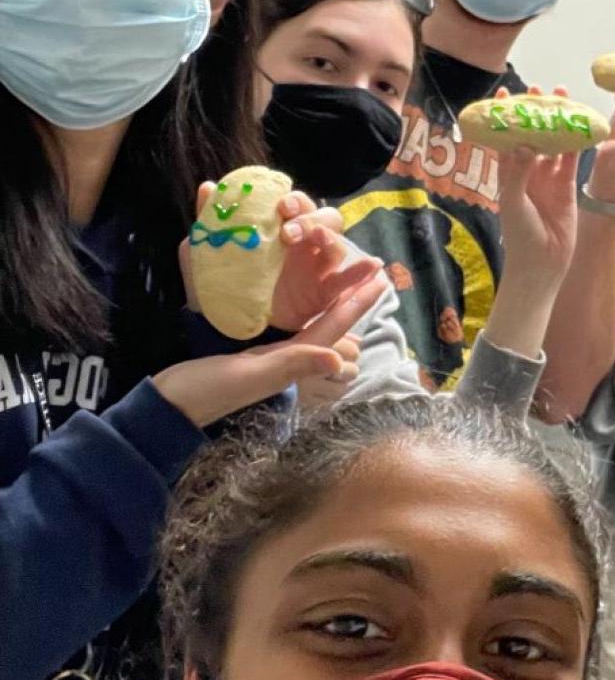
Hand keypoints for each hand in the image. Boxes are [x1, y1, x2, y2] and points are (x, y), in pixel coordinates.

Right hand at [154, 278, 385, 426]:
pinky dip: (303, 315)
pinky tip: (299, 303)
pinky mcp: (250, 355)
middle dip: (351, 301)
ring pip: (313, 331)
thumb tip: (338, 360)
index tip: (381, 278)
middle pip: (331, 327)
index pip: (334, 326)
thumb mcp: (250, 377)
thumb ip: (291, 366)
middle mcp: (287, 359)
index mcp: (290, 360)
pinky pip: (288, 332)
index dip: (358, 302)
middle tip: (367, 271)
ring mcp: (270, 358)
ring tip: (344, 281)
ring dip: (332, 308)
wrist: (168, 408)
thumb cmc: (206, 391)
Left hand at [181, 184, 381, 332]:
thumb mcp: (203, 254)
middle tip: (291, 231)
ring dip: (330, 238)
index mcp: (277, 231)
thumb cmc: (214, 290)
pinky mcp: (323, 295)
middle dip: (312, 218)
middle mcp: (302, 247)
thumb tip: (207, 187)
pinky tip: (373, 267)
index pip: (296, 206)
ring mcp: (315, 270)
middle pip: (323, 219)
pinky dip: (361, 273)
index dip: (294, 201)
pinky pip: (346, 283)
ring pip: (337, 245)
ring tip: (319, 240)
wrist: (218, 330)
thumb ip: (209, 221)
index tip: (280, 208)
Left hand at [497, 86, 581, 287]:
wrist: (542, 263)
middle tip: (540, 90)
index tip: (505, 95)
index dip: (506, 118)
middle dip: (536, 114)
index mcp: (509, 174)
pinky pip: (571, 160)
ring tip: (563, 99)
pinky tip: (581, 125)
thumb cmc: (520, 235)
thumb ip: (517, 172)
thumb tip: (523, 143)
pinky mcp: (567, 187)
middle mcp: (528, 172)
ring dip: (558, 123)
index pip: (505, 139)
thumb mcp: (514, 202)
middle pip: (532, 135)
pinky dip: (576, 143)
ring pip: (554, 144)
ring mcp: (548, 179)